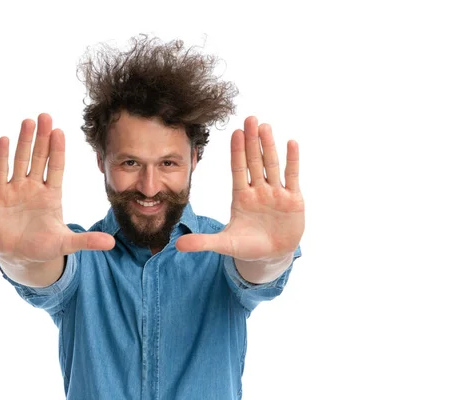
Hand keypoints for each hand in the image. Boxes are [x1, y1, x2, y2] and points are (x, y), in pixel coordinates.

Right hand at [0, 113, 114, 263]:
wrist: (18, 257)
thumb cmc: (43, 248)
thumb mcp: (66, 244)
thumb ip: (87, 241)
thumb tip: (112, 243)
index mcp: (51, 195)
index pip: (56, 167)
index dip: (57, 150)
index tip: (60, 131)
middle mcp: (34, 187)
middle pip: (39, 158)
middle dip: (42, 138)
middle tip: (45, 116)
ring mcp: (16, 190)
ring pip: (20, 160)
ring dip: (23, 141)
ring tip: (28, 122)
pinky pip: (1, 173)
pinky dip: (2, 157)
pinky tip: (4, 140)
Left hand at [175, 116, 304, 260]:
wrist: (272, 255)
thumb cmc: (248, 246)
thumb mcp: (225, 244)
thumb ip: (203, 242)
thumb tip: (177, 245)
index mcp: (241, 197)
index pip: (238, 170)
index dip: (237, 152)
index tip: (235, 132)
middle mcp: (258, 190)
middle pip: (254, 162)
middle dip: (252, 141)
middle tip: (250, 118)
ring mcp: (275, 193)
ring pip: (272, 165)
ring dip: (269, 146)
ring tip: (265, 126)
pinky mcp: (293, 200)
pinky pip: (292, 177)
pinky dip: (292, 160)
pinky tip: (291, 143)